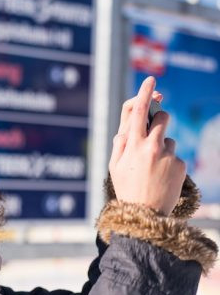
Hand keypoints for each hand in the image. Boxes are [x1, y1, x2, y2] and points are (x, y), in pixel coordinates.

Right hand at [109, 76, 185, 215]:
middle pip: (162, 117)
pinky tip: (162, 176)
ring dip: (162, 146)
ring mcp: (168, 154)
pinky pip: (176, 155)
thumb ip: (119, 145)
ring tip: (154, 167)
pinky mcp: (180, 164)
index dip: (145, 92)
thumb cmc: (126, 189)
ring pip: (169, 138)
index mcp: (132, 144)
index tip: (151, 79)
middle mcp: (151, 145)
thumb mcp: (114, 167)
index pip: (139, 110)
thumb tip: (125, 130)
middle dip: (160, 118)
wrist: (145, 214)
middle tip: (154, 130)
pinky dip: (169, 161)